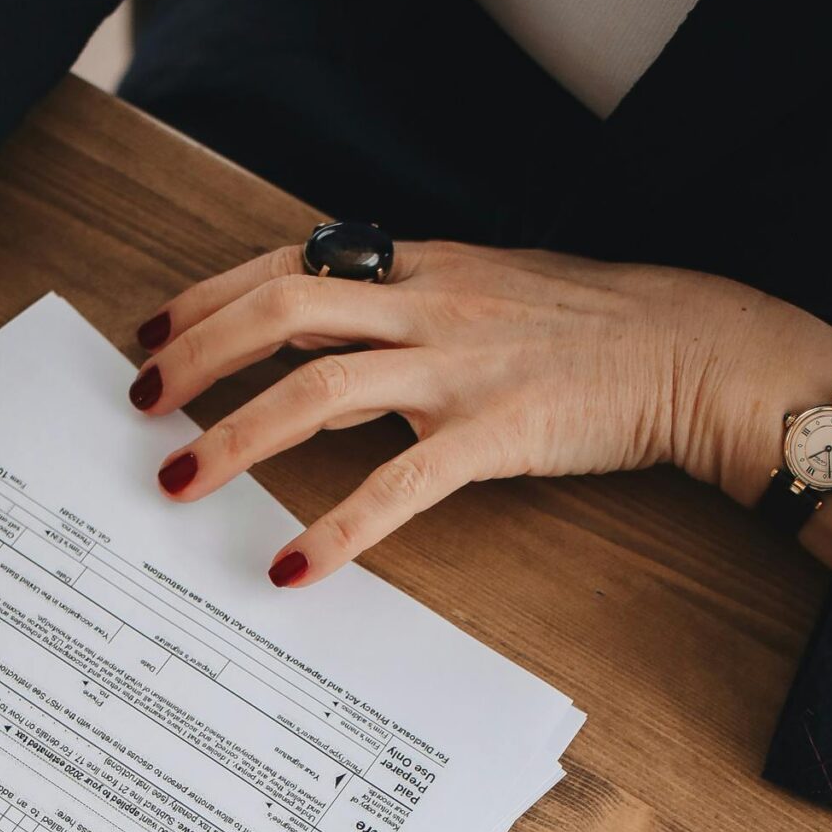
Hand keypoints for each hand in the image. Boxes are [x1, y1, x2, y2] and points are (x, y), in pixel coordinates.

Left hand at [129, 239, 831, 582]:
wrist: (689, 347)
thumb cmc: (589, 324)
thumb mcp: (483, 290)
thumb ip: (396, 311)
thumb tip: (313, 345)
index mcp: (419, 265)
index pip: (287, 266)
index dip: (208, 298)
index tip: (152, 333)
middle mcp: (426, 304)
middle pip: (279, 312)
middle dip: (197, 358)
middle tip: (142, 404)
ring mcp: (458, 366)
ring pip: (317, 391)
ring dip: (235, 439)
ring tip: (180, 480)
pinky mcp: (494, 433)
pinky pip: (397, 485)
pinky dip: (337, 529)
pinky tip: (294, 565)